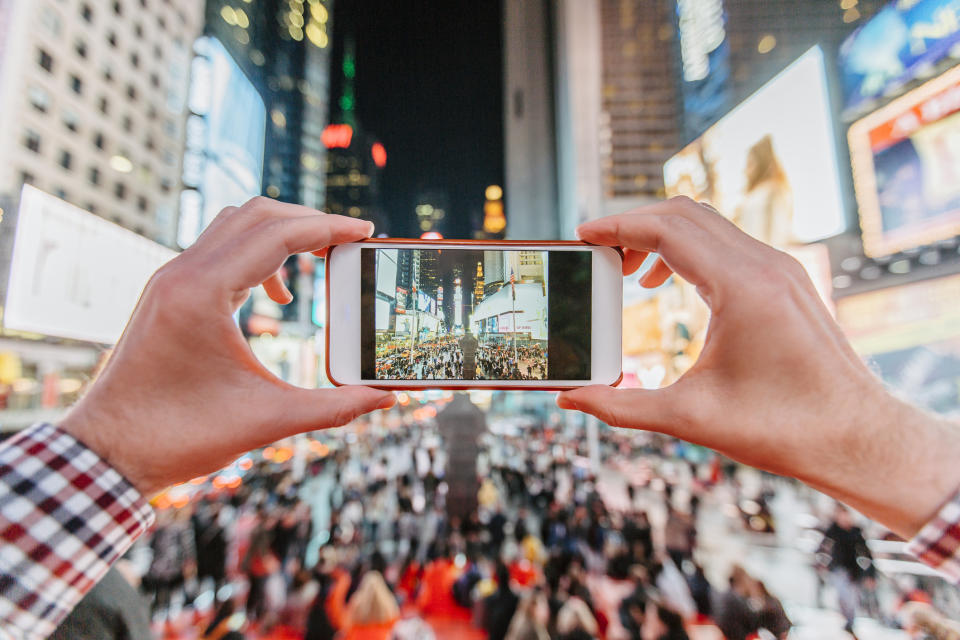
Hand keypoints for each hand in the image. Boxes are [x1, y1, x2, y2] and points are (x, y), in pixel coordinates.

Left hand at [61, 198, 394, 495]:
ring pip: (233, 226)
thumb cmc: (179, 437)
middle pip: (256, 214)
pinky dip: (255, 254)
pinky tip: (277, 296)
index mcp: (203, 293)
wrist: (108, 453)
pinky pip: (217, 251)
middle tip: (350, 239)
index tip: (365, 231)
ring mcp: (169, 281)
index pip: (277, 234)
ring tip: (321, 257)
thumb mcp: (267, 421)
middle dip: (309, 220)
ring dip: (280, 232)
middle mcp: (181, 274)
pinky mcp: (166, 294)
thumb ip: (334, 407)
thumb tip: (386, 397)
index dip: (328, 227)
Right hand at [558, 197, 959, 537]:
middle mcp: (766, 265)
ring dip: (663, 237)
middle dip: (634, 226)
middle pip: (685, 214)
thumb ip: (621, 406)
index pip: (668, 229)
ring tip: (628, 272)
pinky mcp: (788, 282)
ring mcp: (782, 269)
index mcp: (742, 287)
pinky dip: (691, 251)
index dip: (618, 226)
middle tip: (597, 253)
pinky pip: (729, 245)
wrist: (857, 438)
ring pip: (709, 225)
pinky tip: (669, 285)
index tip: (583, 234)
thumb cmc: (783, 429)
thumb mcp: (690, 418)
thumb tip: (569, 401)